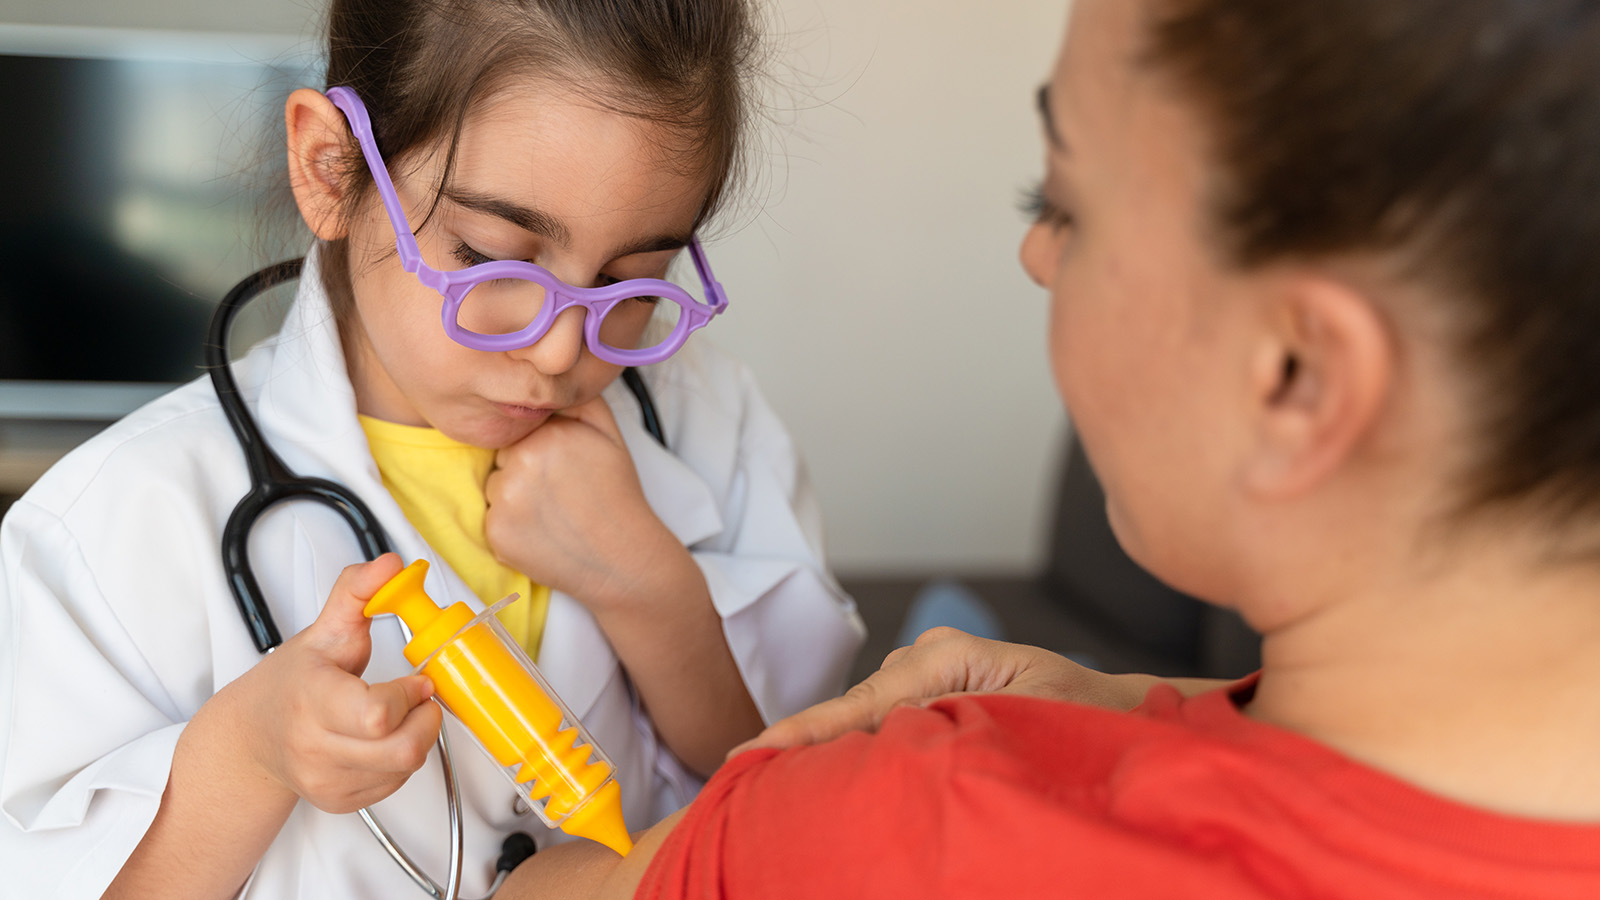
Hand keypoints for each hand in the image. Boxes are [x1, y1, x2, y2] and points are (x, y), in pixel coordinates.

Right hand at [213, 553, 441, 812]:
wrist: (252, 736)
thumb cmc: (291, 683)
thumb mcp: (323, 630)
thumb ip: (358, 592)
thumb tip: (390, 564)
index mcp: (312, 699)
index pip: (378, 714)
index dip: (409, 694)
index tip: (413, 679)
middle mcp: (315, 746)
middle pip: (403, 750)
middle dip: (425, 719)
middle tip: (417, 698)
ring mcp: (326, 780)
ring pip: (404, 769)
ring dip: (416, 738)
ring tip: (398, 715)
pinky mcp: (338, 802)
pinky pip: (394, 786)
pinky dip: (400, 762)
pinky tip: (383, 739)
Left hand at [485, 395, 676, 607]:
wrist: (623, 558)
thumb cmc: (617, 495)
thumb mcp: (610, 434)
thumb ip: (579, 399)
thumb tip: (553, 378)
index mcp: (545, 435)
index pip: (520, 431)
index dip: (541, 450)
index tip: (563, 468)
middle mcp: (520, 464)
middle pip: (503, 459)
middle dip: (524, 472)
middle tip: (561, 493)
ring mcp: (505, 501)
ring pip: (495, 489)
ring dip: (515, 500)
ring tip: (554, 514)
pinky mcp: (496, 535)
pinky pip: (492, 521)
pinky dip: (512, 529)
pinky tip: (544, 533)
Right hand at [731, 626, 1165, 756]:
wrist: (1115, 712)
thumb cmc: (1083, 721)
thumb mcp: (1024, 726)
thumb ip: (954, 729)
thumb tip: (892, 744)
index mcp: (947, 658)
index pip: (862, 703)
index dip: (803, 732)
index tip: (750, 755)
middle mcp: (927, 656)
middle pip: (852, 709)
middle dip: (806, 745)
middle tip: (747, 780)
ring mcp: (925, 670)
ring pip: (864, 716)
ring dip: (836, 751)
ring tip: (785, 784)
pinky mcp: (926, 690)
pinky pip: (882, 719)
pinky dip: (860, 747)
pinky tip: (833, 775)